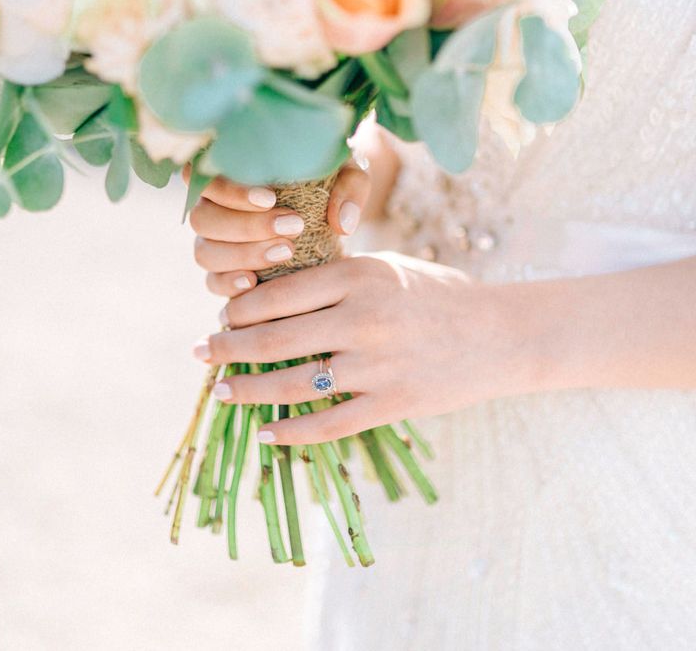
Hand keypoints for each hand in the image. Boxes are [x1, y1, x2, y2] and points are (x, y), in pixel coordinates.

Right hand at [188, 164, 370, 297]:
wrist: (335, 218)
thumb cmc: (333, 185)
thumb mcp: (348, 175)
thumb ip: (349, 188)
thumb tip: (342, 223)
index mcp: (230, 173)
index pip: (205, 175)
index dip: (230, 189)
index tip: (270, 198)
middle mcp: (213, 207)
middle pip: (202, 218)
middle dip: (247, 225)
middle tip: (293, 226)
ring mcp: (215, 243)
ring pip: (205, 252)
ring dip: (243, 254)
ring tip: (286, 252)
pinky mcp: (225, 273)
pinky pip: (212, 282)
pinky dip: (229, 284)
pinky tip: (253, 282)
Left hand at [192, 253, 537, 444]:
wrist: (500, 335)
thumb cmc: (437, 295)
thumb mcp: (388, 269)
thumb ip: (336, 278)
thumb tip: (273, 294)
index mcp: (360, 277)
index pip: (278, 294)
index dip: (239, 307)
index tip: (222, 315)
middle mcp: (364, 320)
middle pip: (274, 340)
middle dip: (227, 347)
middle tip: (201, 351)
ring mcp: (378, 366)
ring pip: (293, 385)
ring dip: (247, 391)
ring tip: (221, 392)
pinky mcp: (393, 405)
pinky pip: (329, 424)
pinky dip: (292, 432)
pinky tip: (267, 432)